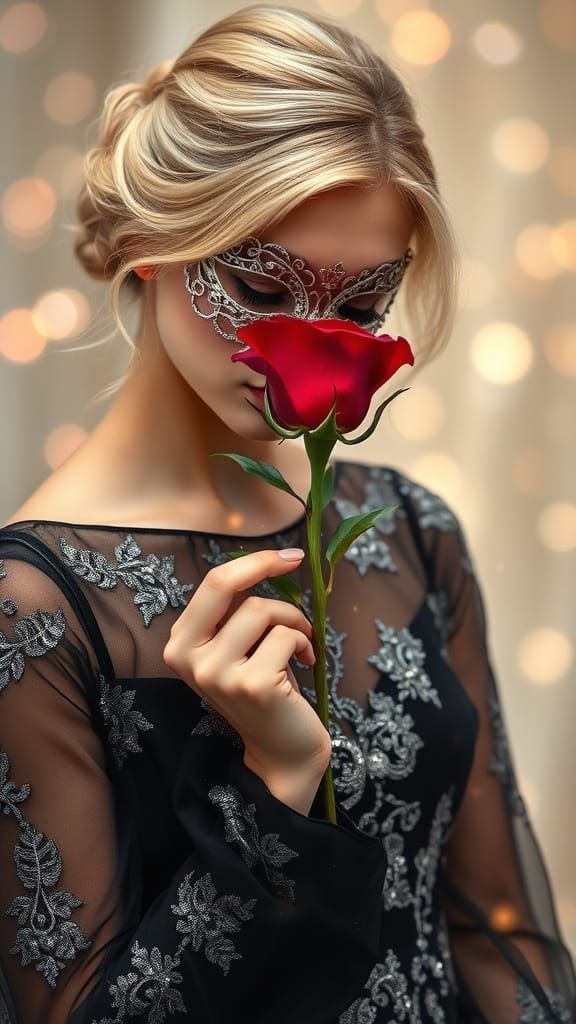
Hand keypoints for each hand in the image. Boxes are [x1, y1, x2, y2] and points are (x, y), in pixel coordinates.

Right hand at [162, 549, 331, 801]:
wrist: (281, 754)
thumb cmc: (265, 691)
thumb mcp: (237, 649)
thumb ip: (236, 614)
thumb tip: (267, 561)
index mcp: (180, 644)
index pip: (212, 583)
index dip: (252, 560)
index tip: (287, 554)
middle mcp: (188, 658)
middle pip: (225, 585)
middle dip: (265, 565)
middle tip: (296, 561)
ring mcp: (217, 673)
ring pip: (262, 610)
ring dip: (293, 621)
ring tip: (301, 643)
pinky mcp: (251, 684)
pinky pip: (286, 636)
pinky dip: (305, 643)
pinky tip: (306, 663)